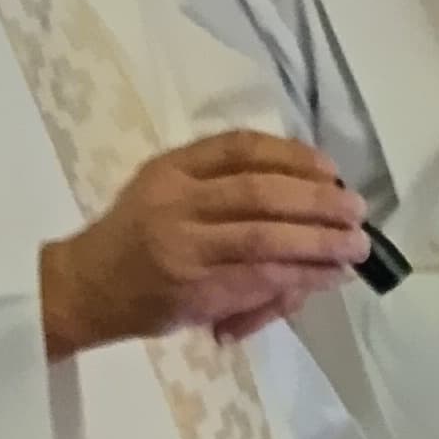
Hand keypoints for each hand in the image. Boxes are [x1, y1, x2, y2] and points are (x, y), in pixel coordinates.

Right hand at [40, 132, 365, 358]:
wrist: (83, 288)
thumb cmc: (133, 239)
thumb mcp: (163, 190)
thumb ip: (219, 184)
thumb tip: (307, 190)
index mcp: (171, 169)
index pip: (239, 148)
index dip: (292, 155)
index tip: (329, 168)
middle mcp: (176, 202)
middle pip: (260, 192)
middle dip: (317, 201)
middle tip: (356, 210)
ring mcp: (184, 248)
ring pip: (265, 238)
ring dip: (319, 242)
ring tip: (355, 247)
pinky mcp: (194, 290)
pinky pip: (258, 279)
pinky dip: (301, 277)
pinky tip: (328, 277)